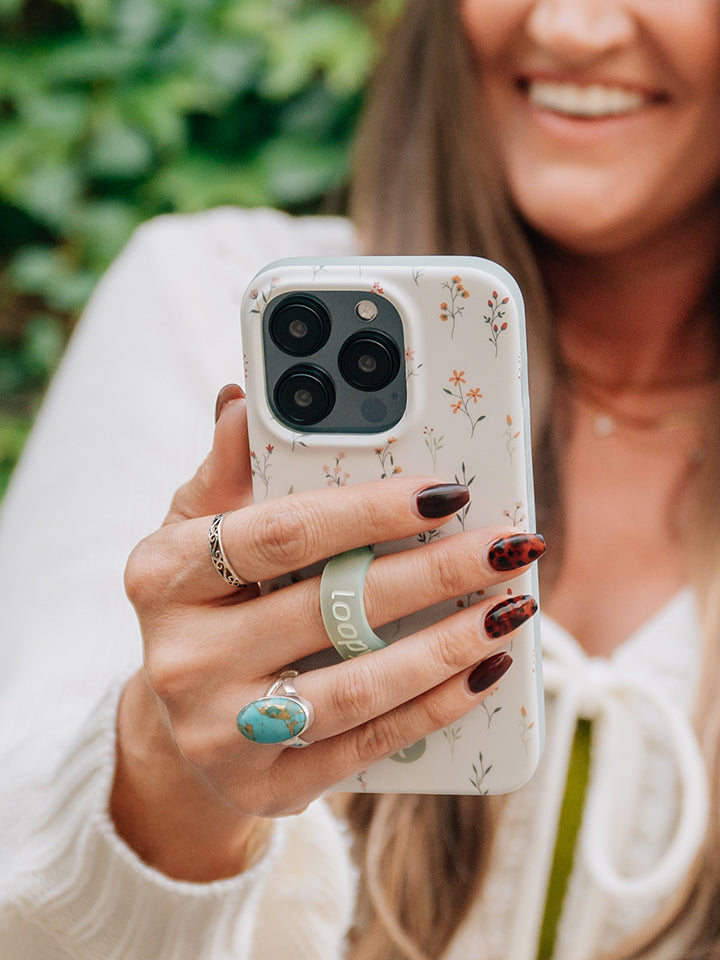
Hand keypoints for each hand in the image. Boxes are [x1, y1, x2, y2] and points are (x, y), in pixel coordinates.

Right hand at [112, 386, 541, 880]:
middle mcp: (182, 658)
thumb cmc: (205, 607)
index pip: (278, 534)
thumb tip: (241, 402)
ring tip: (512, 608)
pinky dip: (436, 706)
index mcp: (163, 577)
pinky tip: (484, 671)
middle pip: (331, 608)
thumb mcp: (195, 534)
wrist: (179, 733)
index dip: (368, 512)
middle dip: (435, 573)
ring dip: (449, 645)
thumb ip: (225, 474)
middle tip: (507, 546)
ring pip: (358, 686)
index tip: (445, 491)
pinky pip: (368, 744)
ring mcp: (220, 733)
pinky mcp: (268, 787)